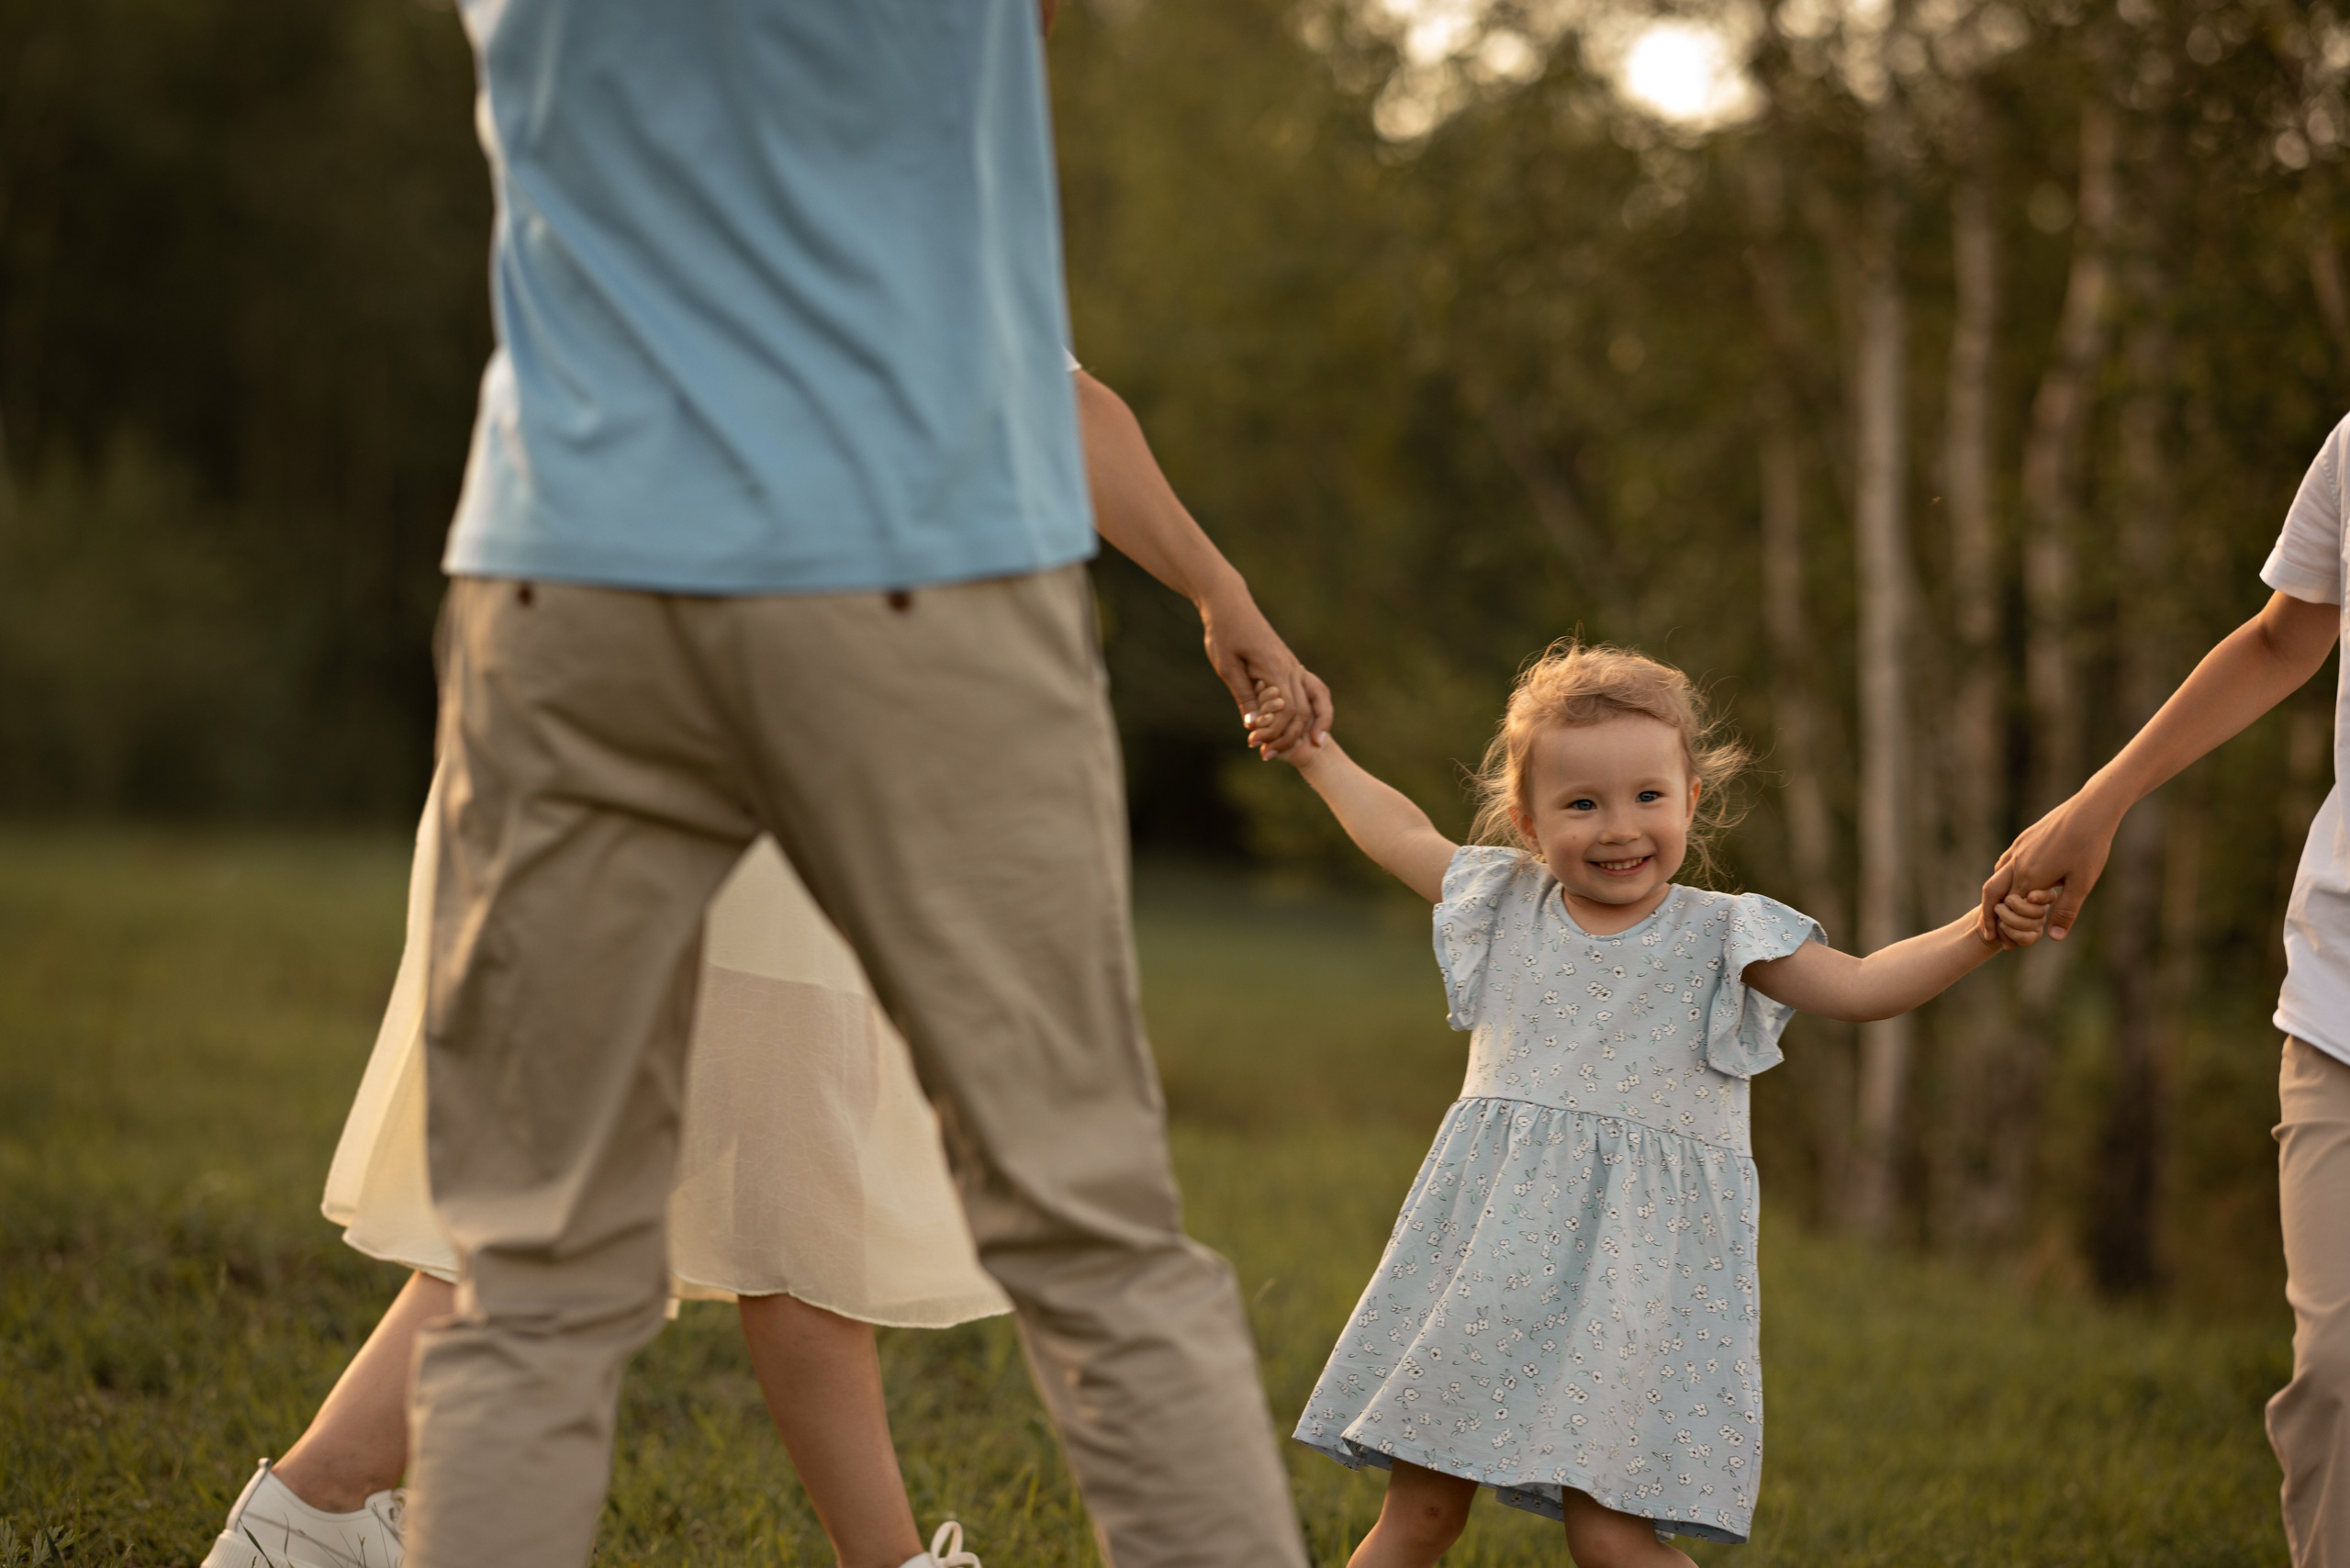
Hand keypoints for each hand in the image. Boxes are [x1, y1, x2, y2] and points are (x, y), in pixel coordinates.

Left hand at [1198, 582, 1331, 757]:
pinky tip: (1301, 726)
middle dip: (1289, 738)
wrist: (1231, 604)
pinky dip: (1312, 711)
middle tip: (1266, 755)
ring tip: (1305, 748)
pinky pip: (1311, 691)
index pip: (1287, 711)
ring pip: (1316, 701)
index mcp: (1276, 668)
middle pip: (1304, 712)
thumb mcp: (1227, 667)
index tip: (1254, 744)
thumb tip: (1253, 725)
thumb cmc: (1224, 633)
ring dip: (1312, 726)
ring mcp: (1294, 666)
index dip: (1274, 733)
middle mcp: (1291, 668)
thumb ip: (1244, 696)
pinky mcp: (1291, 665)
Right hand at [1977, 788, 2125, 943]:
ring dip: (1995, 897)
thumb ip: (2065, 911)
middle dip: (1989, 917)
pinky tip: (2014, 881)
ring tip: (2001, 910)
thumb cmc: (2089, 847)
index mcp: (2030, 878)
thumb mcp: (2082, 884)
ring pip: (1996, 876)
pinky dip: (2003, 877)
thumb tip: (2054, 938)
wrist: (2091, 809)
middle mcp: (2017, 864)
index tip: (2007, 946)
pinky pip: (2005, 862)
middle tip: (1991, 934)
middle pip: (1992, 894)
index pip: (2009, 910)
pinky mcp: (2024, 839)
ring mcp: (2018, 849)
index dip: (2006, 930)